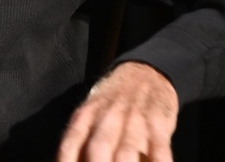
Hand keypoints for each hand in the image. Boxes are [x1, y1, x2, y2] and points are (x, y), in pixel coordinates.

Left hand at [57, 61, 177, 161]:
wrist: (145, 71)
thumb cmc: (112, 103)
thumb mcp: (90, 113)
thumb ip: (79, 142)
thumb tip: (66, 160)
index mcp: (85, 115)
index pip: (70, 143)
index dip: (66, 161)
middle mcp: (107, 116)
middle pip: (98, 148)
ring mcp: (133, 119)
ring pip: (127, 150)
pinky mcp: (158, 122)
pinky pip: (158, 146)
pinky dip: (158, 160)